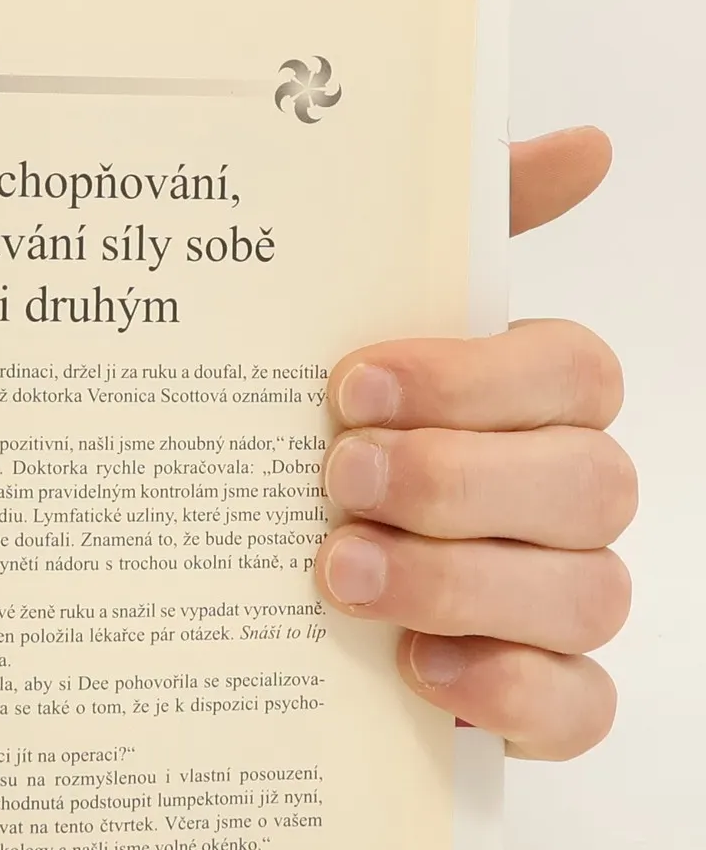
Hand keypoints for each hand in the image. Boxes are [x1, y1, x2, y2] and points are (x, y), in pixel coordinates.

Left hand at [315, 127, 632, 759]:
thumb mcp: (358, 335)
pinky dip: (509, 691)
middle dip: (454, 482)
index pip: (571, 370)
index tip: (350, 385)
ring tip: (338, 575)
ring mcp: (562, 604)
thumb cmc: (331, 446)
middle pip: (587, 483)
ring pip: (587, 593)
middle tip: (335, 481)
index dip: (471, 378)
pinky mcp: (542, 698)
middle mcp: (566, 498)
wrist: (262, 591)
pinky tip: (417, 670)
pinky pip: (579, 705)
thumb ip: (461, 234)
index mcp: (533, 403)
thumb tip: (582, 144)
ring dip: (458, 583)